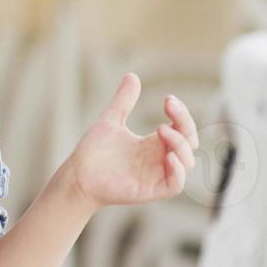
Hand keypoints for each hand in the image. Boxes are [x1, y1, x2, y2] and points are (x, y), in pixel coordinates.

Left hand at [60, 73, 197, 210]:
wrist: (77, 174)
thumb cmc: (94, 151)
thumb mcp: (112, 120)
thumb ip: (124, 101)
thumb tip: (132, 75)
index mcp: (155, 143)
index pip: (181, 128)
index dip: (181, 114)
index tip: (169, 99)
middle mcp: (160, 159)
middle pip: (189, 142)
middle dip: (185, 123)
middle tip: (170, 107)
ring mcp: (157, 175)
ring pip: (187, 162)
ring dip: (181, 144)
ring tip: (161, 129)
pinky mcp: (152, 191)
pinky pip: (175, 184)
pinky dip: (178, 171)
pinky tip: (169, 156)